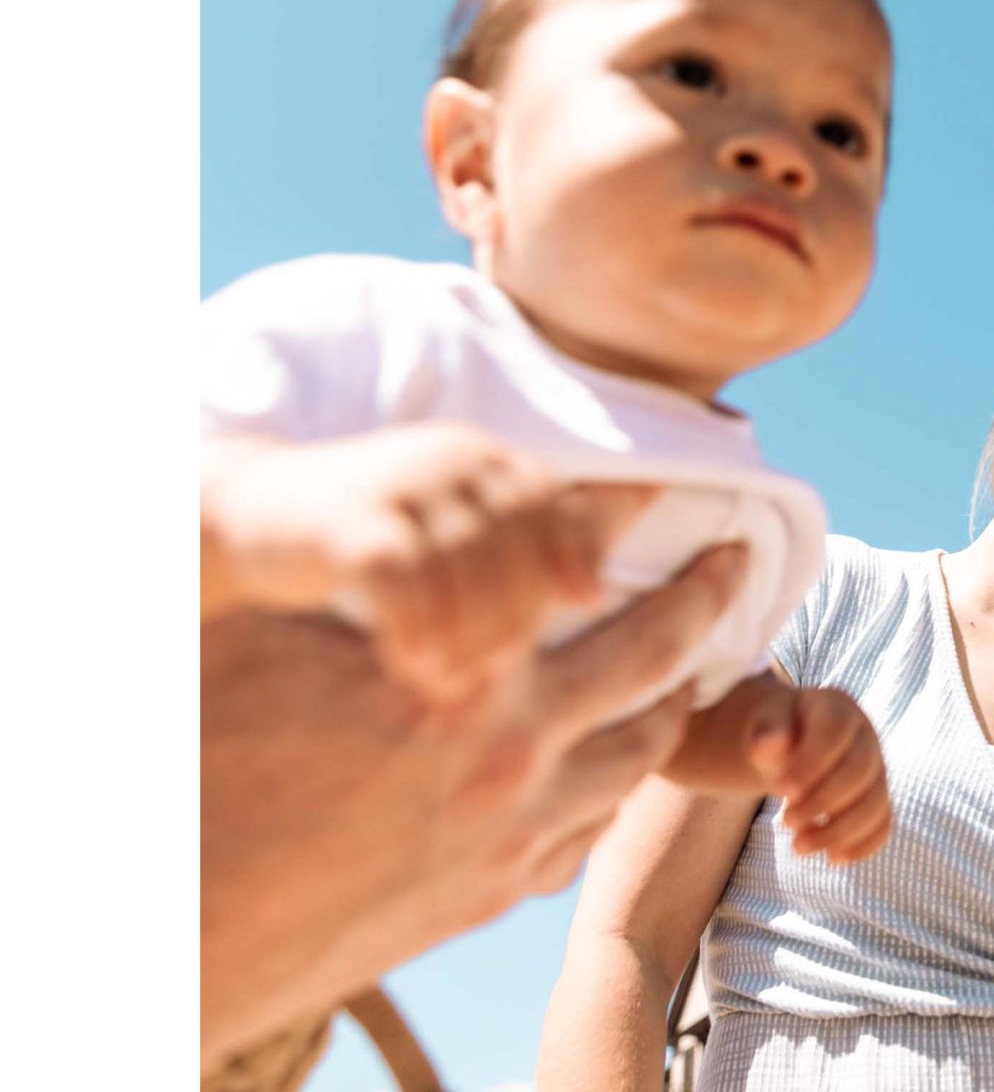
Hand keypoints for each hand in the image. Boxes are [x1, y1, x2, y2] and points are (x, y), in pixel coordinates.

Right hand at [201, 540, 748, 1057]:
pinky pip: (593, 826)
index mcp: (469, 669)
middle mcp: (513, 749)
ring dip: (680, 693)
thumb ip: (381, 581)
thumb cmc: (210, 756)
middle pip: (654, 656)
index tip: (668, 483)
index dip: (624, 513)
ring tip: (702, 658)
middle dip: (706, 597)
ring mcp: (516, 830)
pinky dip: (625, 777)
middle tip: (740, 559)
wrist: (188, 922)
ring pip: (641, 750)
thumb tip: (440, 522)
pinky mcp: (494, 892)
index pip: (580, 564)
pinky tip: (625, 756)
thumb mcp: (284, 636)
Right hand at [205, 423, 656, 699]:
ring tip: (457, 686)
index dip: (570, 556)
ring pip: (463, 566)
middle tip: (501, 673)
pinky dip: (416, 629)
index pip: (549, 506)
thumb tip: (596, 595)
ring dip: (468, 634)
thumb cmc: (371, 538)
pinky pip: (401, 580)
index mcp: (481, 458)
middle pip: (512, 543)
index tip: (584, 607)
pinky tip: (413, 668)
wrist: (247, 517)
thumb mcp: (451, 533)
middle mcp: (447, 458)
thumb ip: (518, 553)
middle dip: (515, 613)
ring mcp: (396, 484)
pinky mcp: (345, 521)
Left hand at [754, 686, 892, 864]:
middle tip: (786, 822)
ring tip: (799, 847)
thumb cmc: (777, 734)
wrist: (789, 744)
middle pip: (861, 771)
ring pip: (875, 803)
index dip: (813, 763)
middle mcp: (866, 737)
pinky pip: (884, 823)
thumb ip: (766, 732)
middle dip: (824, 802)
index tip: (781, 790)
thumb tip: (768, 746)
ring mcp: (877, 769)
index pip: (836, 732)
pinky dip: (864, 844)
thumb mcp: (764, 726)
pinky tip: (834, 858)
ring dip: (839, 831)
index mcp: (839, 708)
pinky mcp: (877, 798)